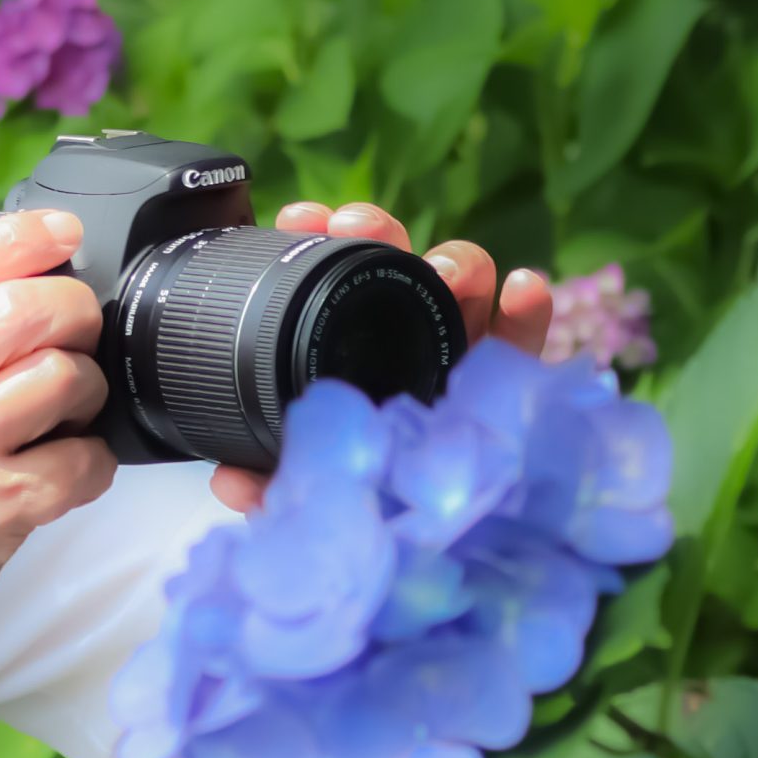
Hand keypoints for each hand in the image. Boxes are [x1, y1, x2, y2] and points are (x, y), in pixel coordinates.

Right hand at [0, 197, 114, 691]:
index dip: (20, 235)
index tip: (57, 234)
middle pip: (22, 310)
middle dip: (72, 308)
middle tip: (76, 324)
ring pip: (60, 378)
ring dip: (86, 385)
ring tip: (69, 401)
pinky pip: (77, 464)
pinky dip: (90, 461)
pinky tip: (67, 464)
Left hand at [204, 200, 553, 513]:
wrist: (430, 538)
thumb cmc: (365, 495)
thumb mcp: (310, 486)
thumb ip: (271, 480)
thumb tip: (227, 482)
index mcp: (351, 352)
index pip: (336, 283)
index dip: (319, 241)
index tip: (299, 219)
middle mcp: (404, 338)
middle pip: (398, 265)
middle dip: (379, 232)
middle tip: (357, 229)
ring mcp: (460, 350)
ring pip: (462, 284)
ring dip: (455, 260)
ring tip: (444, 270)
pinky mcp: (512, 380)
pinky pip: (526, 339)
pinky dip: (529, 307)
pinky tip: (524, 287)